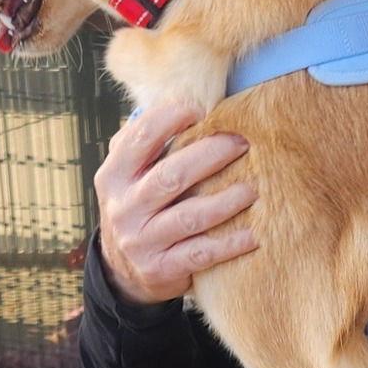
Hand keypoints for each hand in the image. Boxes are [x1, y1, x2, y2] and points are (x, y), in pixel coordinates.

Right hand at [93, 102, 257, 306]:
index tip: (202, 108)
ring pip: (190, 217)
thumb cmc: (139, 207)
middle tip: (242, 143)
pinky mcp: (161, 269)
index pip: (140, 139)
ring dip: (226, 201)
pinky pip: (201, 253)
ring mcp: (141, 240)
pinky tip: (253, 234)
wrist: (124, 271)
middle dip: (209, 156)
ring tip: (253, 189)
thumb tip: (183, 96)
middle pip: (170, 176)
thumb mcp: (128, 176)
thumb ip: (146, 143)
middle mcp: (123, 207)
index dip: (170, 120)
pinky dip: (229, 243)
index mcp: (113, 175)